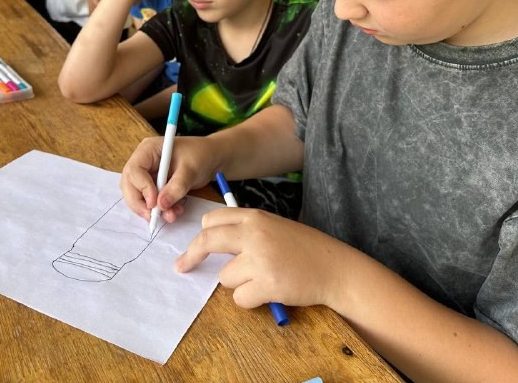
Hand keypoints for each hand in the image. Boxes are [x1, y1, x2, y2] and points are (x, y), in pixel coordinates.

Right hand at [120, 135, 216, 221]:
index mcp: (148, 150)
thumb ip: (177, 186)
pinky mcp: (154, 186)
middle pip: (129, 185)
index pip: (134, 170)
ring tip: (172, 215)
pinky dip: (160, 210)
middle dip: (140, 204)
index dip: (141, 188)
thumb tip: (160, 205)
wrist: (211, 158)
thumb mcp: (191, 169)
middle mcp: (143, 162)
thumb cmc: (201, 155)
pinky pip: (150, 201)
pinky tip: (175, 212)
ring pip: (137, 196)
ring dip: (151, 210)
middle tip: (153, 217)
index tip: (154, 203)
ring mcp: (147, 175)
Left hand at [177, 208, 353, 309]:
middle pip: (207, 240)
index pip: (212, 219)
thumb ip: (246, 231)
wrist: (335, 268)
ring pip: (224, 277)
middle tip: (182, 267)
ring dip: (239, 283)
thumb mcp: (275, 227)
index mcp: (255, 217)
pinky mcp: (268, 284)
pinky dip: (250, 300)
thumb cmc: (305, 249)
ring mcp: (260, 259)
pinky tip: (270, 292)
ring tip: (265, 279)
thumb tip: (211, 242)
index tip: (193, 247)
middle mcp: (254, 234)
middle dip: (191, 256)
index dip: (201, 235)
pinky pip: (239, 298)